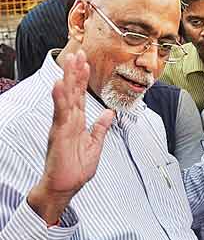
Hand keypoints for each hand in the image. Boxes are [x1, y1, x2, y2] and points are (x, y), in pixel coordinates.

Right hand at [28, 50, 113, 224]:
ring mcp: (62, 126)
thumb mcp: (95, 145)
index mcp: (76, 122)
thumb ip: (100, 128)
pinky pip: (60, 114)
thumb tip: (108, 113)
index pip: (79, 96)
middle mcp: (68, 120)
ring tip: (70, 61)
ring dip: (68, 78)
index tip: (86, 62)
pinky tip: (59, 85)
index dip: (82, 79)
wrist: (65, 186)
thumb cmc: (76, 168)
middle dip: (76, 72)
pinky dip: (60, 99)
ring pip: (66, 97)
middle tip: (78, 53)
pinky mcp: (59, 134)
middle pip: (72, 91)